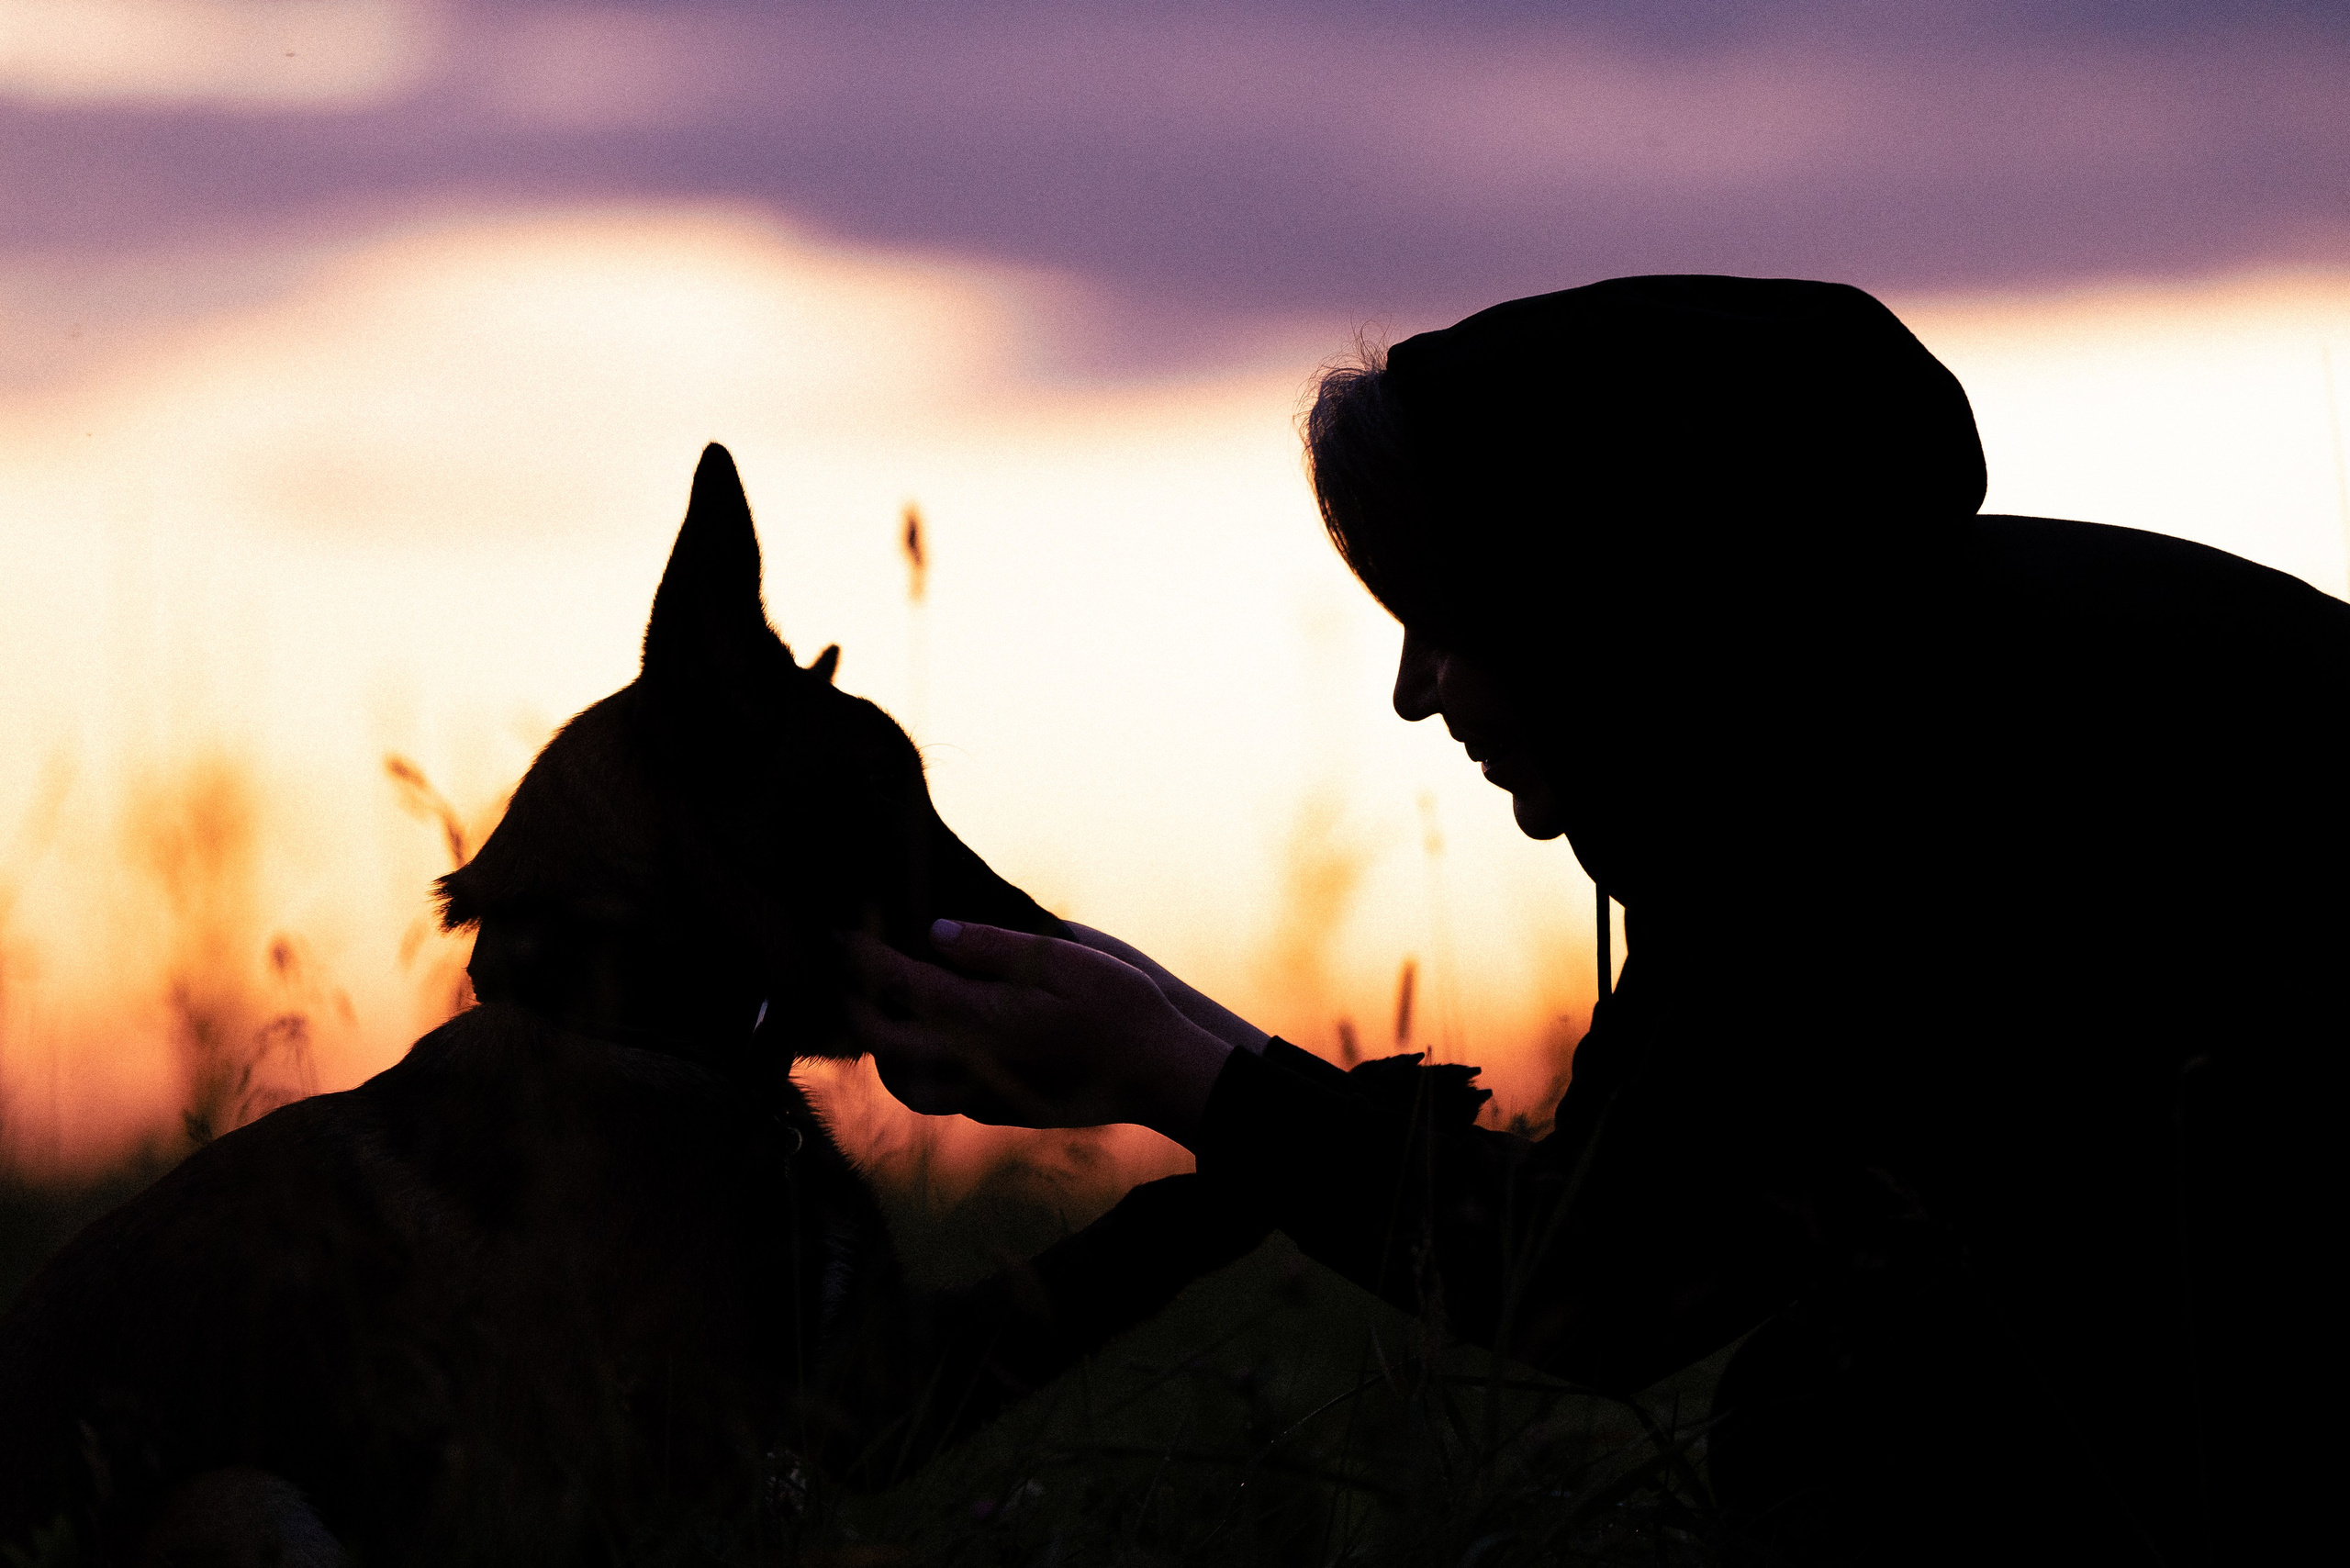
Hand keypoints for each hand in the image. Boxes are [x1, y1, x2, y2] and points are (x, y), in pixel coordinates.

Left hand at [840, 920, 1236, 1143]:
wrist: (1160, 1076)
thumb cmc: (1120, 1009)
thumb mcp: (1063, 959)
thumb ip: (995, 947)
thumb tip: (937, 934)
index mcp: (979, 1019)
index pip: (898, 985)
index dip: (862, 958)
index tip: (839, 935)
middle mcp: (970, 1065)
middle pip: (881, 1043)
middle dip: (855, 1006)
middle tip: (849, 974)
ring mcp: (983, 1098)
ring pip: (904, 1085)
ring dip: (882, 1050)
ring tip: (885, 1014)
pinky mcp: (1001, 1114)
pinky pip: (937, 1100)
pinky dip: (916, 1073)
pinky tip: (934, 1047)